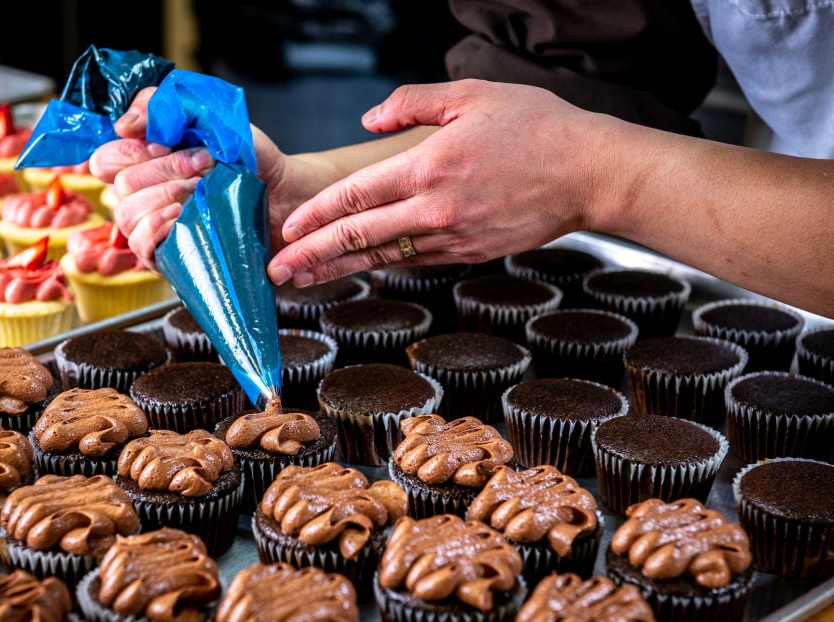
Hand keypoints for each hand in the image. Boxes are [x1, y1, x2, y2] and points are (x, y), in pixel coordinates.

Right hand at [89, 87, 304, 269]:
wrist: (286, 196)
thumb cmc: (252, 159)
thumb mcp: (216, 118)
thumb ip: (170, 106)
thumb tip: (124, 125)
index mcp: (148, 162)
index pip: (107, 157)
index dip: (132, 150)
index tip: (168, 142)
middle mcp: (146, 194)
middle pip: (119, 184)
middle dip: (163, 171)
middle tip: (204, 167)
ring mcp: (155, 227)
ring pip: (126, 214)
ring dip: (163, 197)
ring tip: (200, 192)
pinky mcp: (170, 255)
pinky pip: (140, 246)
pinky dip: (156, 228)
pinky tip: (181, 217)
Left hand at [266, 79, 604, 286]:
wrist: (590, 172)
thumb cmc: (535, 127)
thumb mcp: (470, 95)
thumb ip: (411, 103)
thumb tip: (369, 118)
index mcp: (430, 167)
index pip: (358, 197)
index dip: (318, 216)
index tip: (287, 229)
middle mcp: (436, 210)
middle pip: (361, 238)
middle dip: (313, 256)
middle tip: (276, 272)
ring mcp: (454, 238)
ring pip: (384, 259)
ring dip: (340, 270)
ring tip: (304, 280)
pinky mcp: (470, 253)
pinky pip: (416, 261)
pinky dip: (382, 267)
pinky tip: (358, 270)